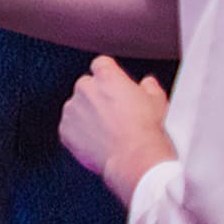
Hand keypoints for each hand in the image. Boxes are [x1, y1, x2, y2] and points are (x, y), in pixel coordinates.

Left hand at [60, 56, 176, 201]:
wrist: (134, 159)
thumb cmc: (147, 131)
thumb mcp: (157, 102)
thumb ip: (149, 86)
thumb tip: (148, 83)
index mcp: (106, 77)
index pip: (101, 64)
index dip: (109, 75)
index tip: (114, 85)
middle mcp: (85, 88)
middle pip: (87, 85)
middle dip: (97, 96)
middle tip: (114, 113)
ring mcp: (72, 108)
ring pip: (77, 106)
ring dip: (87, 114)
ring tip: (108, 131)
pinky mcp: (65, 129)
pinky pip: (70, 127)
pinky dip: (80, 133)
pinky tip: (98, 141)